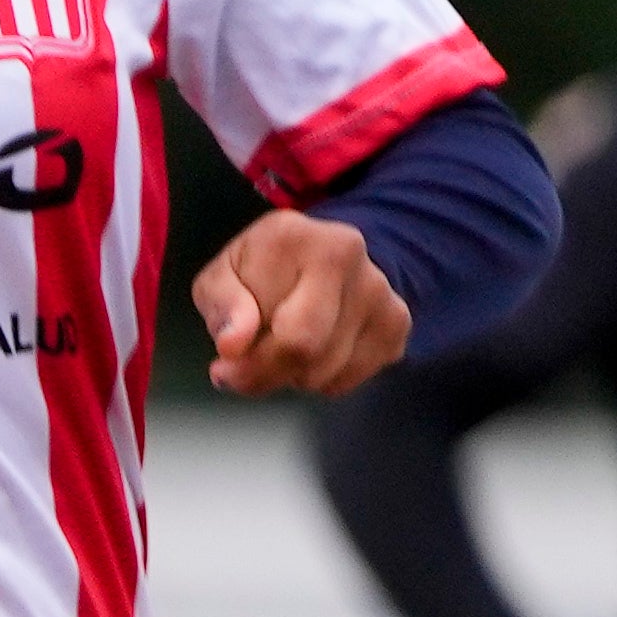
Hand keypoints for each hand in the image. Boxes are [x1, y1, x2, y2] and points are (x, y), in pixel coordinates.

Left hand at [190, 208, 407, 396]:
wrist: (315, 258)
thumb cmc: (258, 271)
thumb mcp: (219, 278)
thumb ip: (222, 306)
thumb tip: (234, 345)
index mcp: (300, 237)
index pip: (287, 333)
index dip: (250, 365)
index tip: (225, 368)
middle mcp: (351, 255)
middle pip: (311, 352)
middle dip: (269, 374)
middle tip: (246, 371)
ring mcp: (381, 290)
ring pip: (328, 373)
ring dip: (293, 375)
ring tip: (281, 344)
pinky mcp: (397, 322)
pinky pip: (349, 379)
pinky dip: (322, 378)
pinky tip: (311, 349)